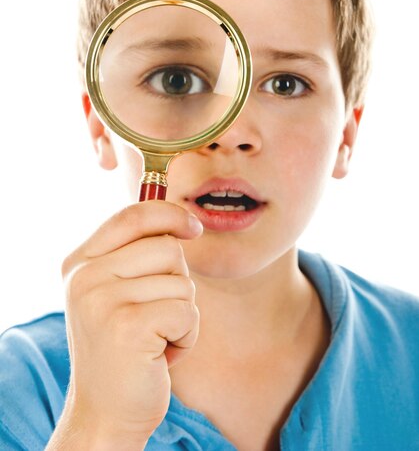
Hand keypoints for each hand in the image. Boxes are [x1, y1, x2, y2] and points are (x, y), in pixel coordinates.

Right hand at [57, 201, 201, 447]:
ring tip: (156, 338)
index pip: (132, 214)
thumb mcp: (115, 294)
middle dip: (177, 282)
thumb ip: (135, 255)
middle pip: (167, 247)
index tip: (194, 228)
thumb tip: (182, 221)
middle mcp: (84, 276)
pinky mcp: (127, 326)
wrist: (105, 415)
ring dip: (183, 314)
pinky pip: (187, 312)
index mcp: (80, 262)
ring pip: (182, 281)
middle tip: (156, 316)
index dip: (170, 214)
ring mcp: (102, 300)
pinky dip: (187, 336)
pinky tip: (161, 355)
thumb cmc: (123, 351)